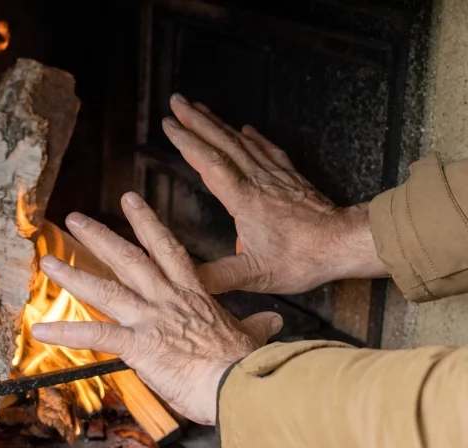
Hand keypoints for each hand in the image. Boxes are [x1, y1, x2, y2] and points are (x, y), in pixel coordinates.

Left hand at [31, 192, 282, 424]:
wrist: (240, 384)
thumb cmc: (244, 364)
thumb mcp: (251, 336)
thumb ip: (256, 325)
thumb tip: (274, 321)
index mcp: (191, 294)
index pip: (166, 249)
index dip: (146, 223)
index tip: (130, 201)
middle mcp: (166, 299)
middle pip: (128, 259)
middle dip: (100, 237)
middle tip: (75, 218)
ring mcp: (150, 319)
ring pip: (105, 290)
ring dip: (74, 275)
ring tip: (49, 262)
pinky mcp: (139, 344)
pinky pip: (96, 335)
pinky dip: (68, 332)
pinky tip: (41, 329)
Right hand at [164, 94, 387, 293]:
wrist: (344, 244)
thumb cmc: (303, 259)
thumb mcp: (256, 274)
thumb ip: (219, 276)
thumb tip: (185, 280)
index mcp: (244, 200)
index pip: (209, 163)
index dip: (187, 142)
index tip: (168, 124)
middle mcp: (257, 181)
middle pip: (222, 143)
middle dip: (196, 120)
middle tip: (176, 101)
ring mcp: (275, 176)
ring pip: (241, 142)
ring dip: (218, 123)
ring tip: (200, 107)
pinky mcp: (291, 179)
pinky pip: (269, 150)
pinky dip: (255, 137)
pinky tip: (246, 128)